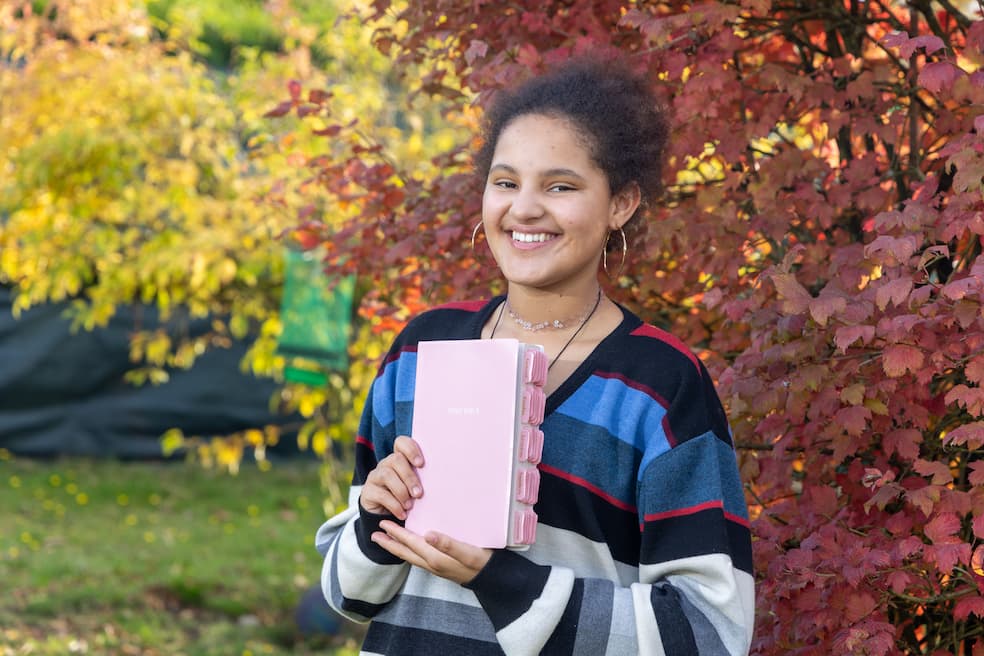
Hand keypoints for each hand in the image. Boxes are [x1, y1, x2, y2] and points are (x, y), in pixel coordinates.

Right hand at [359, 436, 423, 519]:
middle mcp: (386, 464)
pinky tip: (402, 514)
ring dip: (401, 491)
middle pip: (396, 459)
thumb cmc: (407, 497)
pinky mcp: (367, 491)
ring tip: (410, 506)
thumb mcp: (415, 487)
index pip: (401, 442)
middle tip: (418, 494)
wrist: (386, 515)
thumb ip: (423, 479)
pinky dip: (394, 505)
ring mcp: (375, 476)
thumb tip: (444, 480)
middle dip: (409, 477)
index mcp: (399, 458)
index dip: (410, 449)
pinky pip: (380, 494)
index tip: (421, 464)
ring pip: (387, 475)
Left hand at [372, 520, 492, 584]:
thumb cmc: (484, 562)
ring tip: (386, 541)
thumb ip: (448, 544)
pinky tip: (412, 548)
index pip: (411, 543)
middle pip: (406, 552)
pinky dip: (410, 552)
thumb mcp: (468, 552)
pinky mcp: (443, 567)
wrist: (495, 580)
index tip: (382, 524)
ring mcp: (437, 568)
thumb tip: (426, 534)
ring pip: (411, 557)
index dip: (397, 533)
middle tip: (374, 534)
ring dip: (397, 548)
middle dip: (390, 543)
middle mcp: (433, 564)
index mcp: (436, 558)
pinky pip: (419, 559)